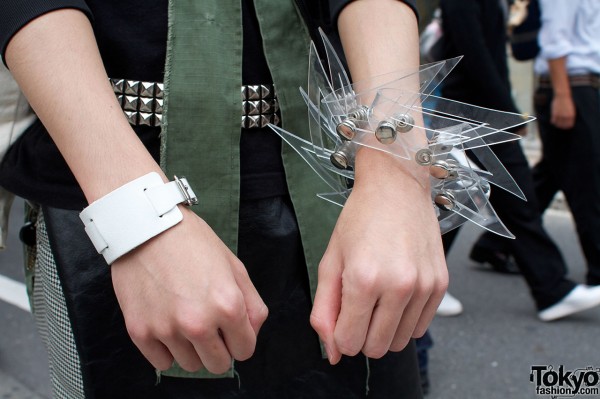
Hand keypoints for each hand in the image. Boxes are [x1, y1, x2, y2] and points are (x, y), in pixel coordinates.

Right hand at [111, 208, 267, 373]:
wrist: (147, 227)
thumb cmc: (193, 243)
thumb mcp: (235, 267)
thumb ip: (252, 305)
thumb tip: (251, 334)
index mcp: (228, 306)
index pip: (245, 350)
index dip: (240, 339)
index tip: (230, 328)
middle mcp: (198, 323)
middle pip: (218, 365)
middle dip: (219, 349)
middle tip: (209, 326)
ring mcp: (167, 329)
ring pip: (190, 366)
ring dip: (192, 349)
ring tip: (185, 320)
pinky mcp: (140, 331)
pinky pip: (161, 363)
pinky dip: (166, 350)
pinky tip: (167, 325)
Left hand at [310, 152, 447, 363]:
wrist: (397, 187)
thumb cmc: (359, 220)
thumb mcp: (331, 261)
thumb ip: (324, 311)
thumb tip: (332, 352)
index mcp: (363, 279)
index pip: (349, 342)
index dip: (340, 334)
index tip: (342, 315)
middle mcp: (398, 286)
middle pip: (376, 349)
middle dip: (361, 336)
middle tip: (359, 306)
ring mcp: (423, 286)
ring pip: (400, 343)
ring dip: (385, 330)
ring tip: (378, 298)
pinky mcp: (440, 284)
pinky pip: (421, 328)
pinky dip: (405, 320)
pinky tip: (396, 295)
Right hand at [550, 94, 575, 129]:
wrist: (563, 96)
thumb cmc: (567, 102)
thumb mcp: (571, 109)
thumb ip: (569, 116)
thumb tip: (567, 120)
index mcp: (571, 115)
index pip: (569, 125)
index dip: (567, 127)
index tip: (566, 127)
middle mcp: (566, 116)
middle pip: (563, 126)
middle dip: (562, 127)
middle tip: (560, 126)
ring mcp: (560, 115)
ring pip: (557, 124)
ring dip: (557, 125)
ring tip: (556, 124)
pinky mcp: (554, 114)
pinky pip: (553, 121)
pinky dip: (553, 122)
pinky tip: (553, 121)